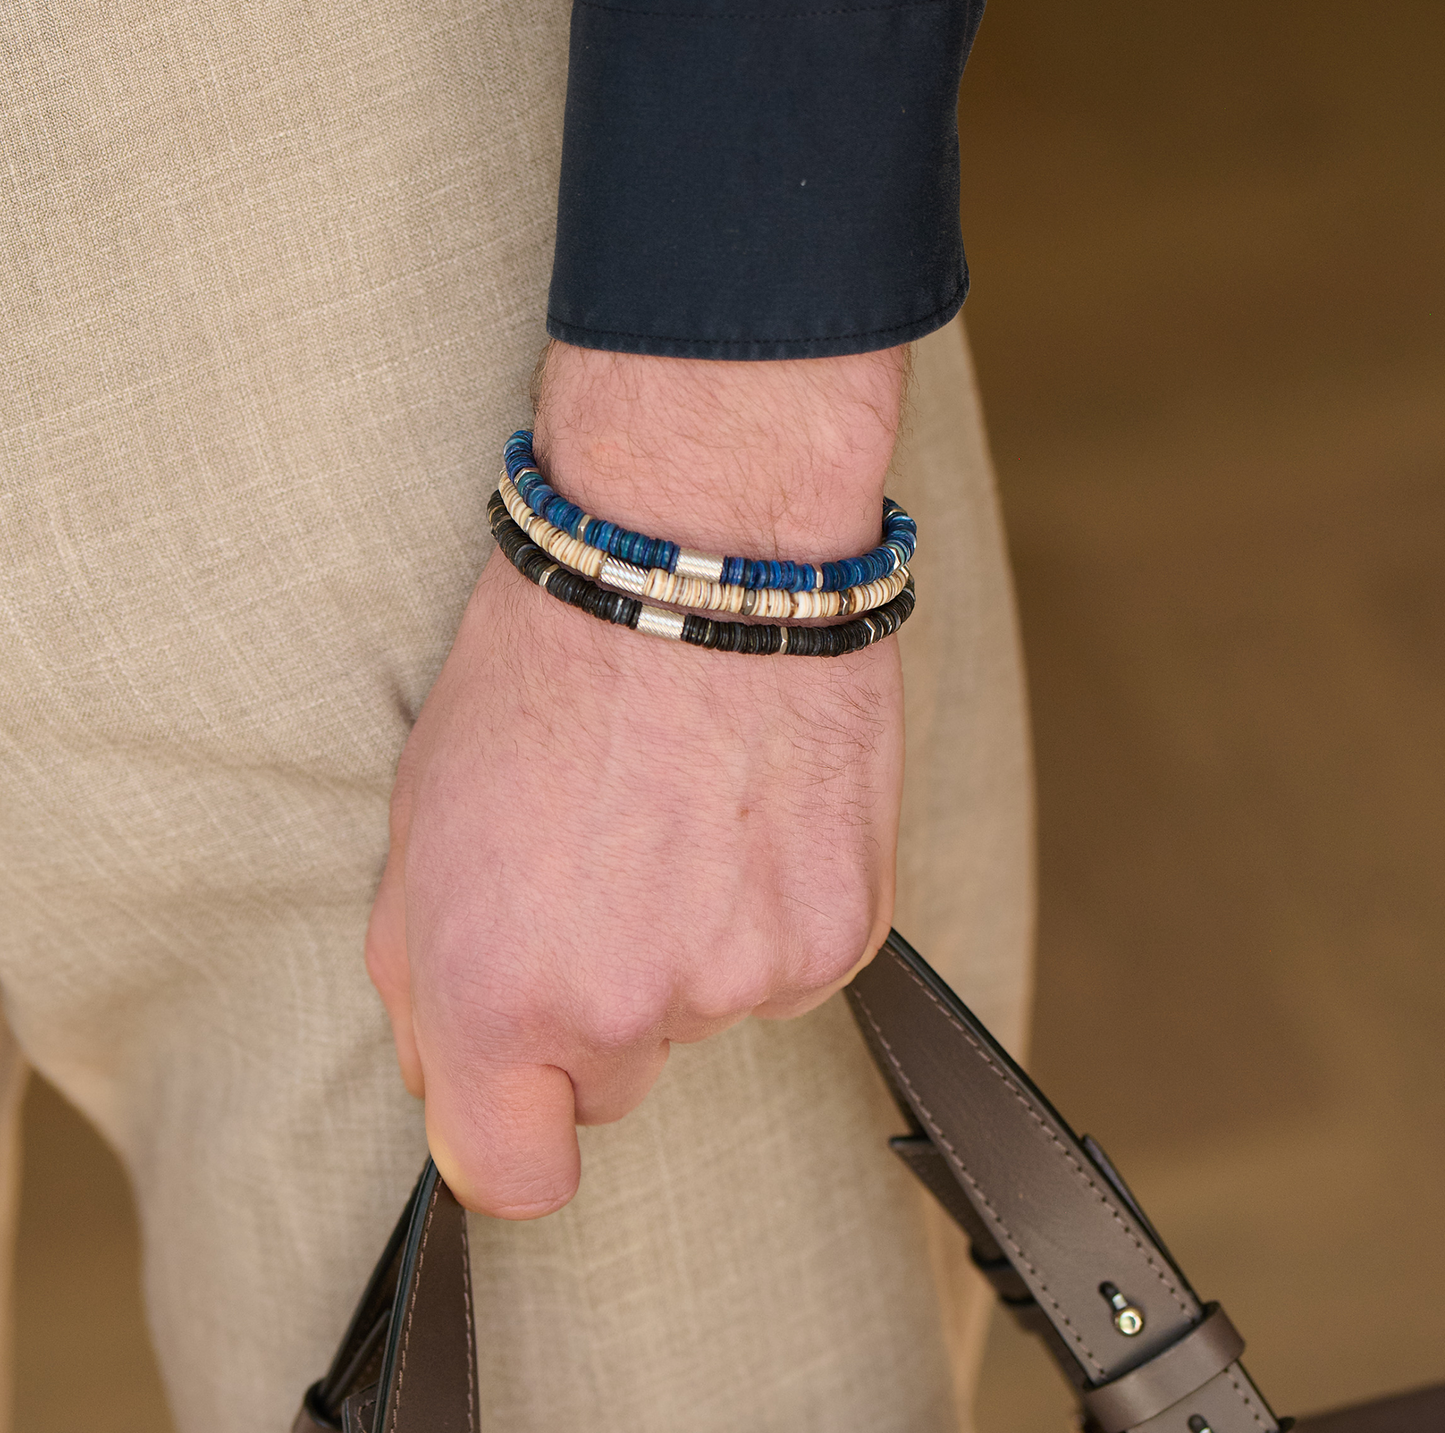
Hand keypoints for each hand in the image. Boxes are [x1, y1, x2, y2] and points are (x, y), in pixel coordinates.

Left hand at [366, 342, 907, 1216]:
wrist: (696, 558)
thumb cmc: (541, 668)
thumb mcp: (421, 825)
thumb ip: (425, 983)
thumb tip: (457, 1078)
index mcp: (499, 990)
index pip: (514, 1177)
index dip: (516, 1130)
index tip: (526, 1088)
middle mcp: (629, 1006)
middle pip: (613, 1087)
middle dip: (598, 1011)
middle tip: (602, 875)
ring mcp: (749, 975)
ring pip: (706, 1017)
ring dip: (689, 949)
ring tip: (679, 818)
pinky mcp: (844, 932)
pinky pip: (790, 967)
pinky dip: (769, 911)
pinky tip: (746, 814)